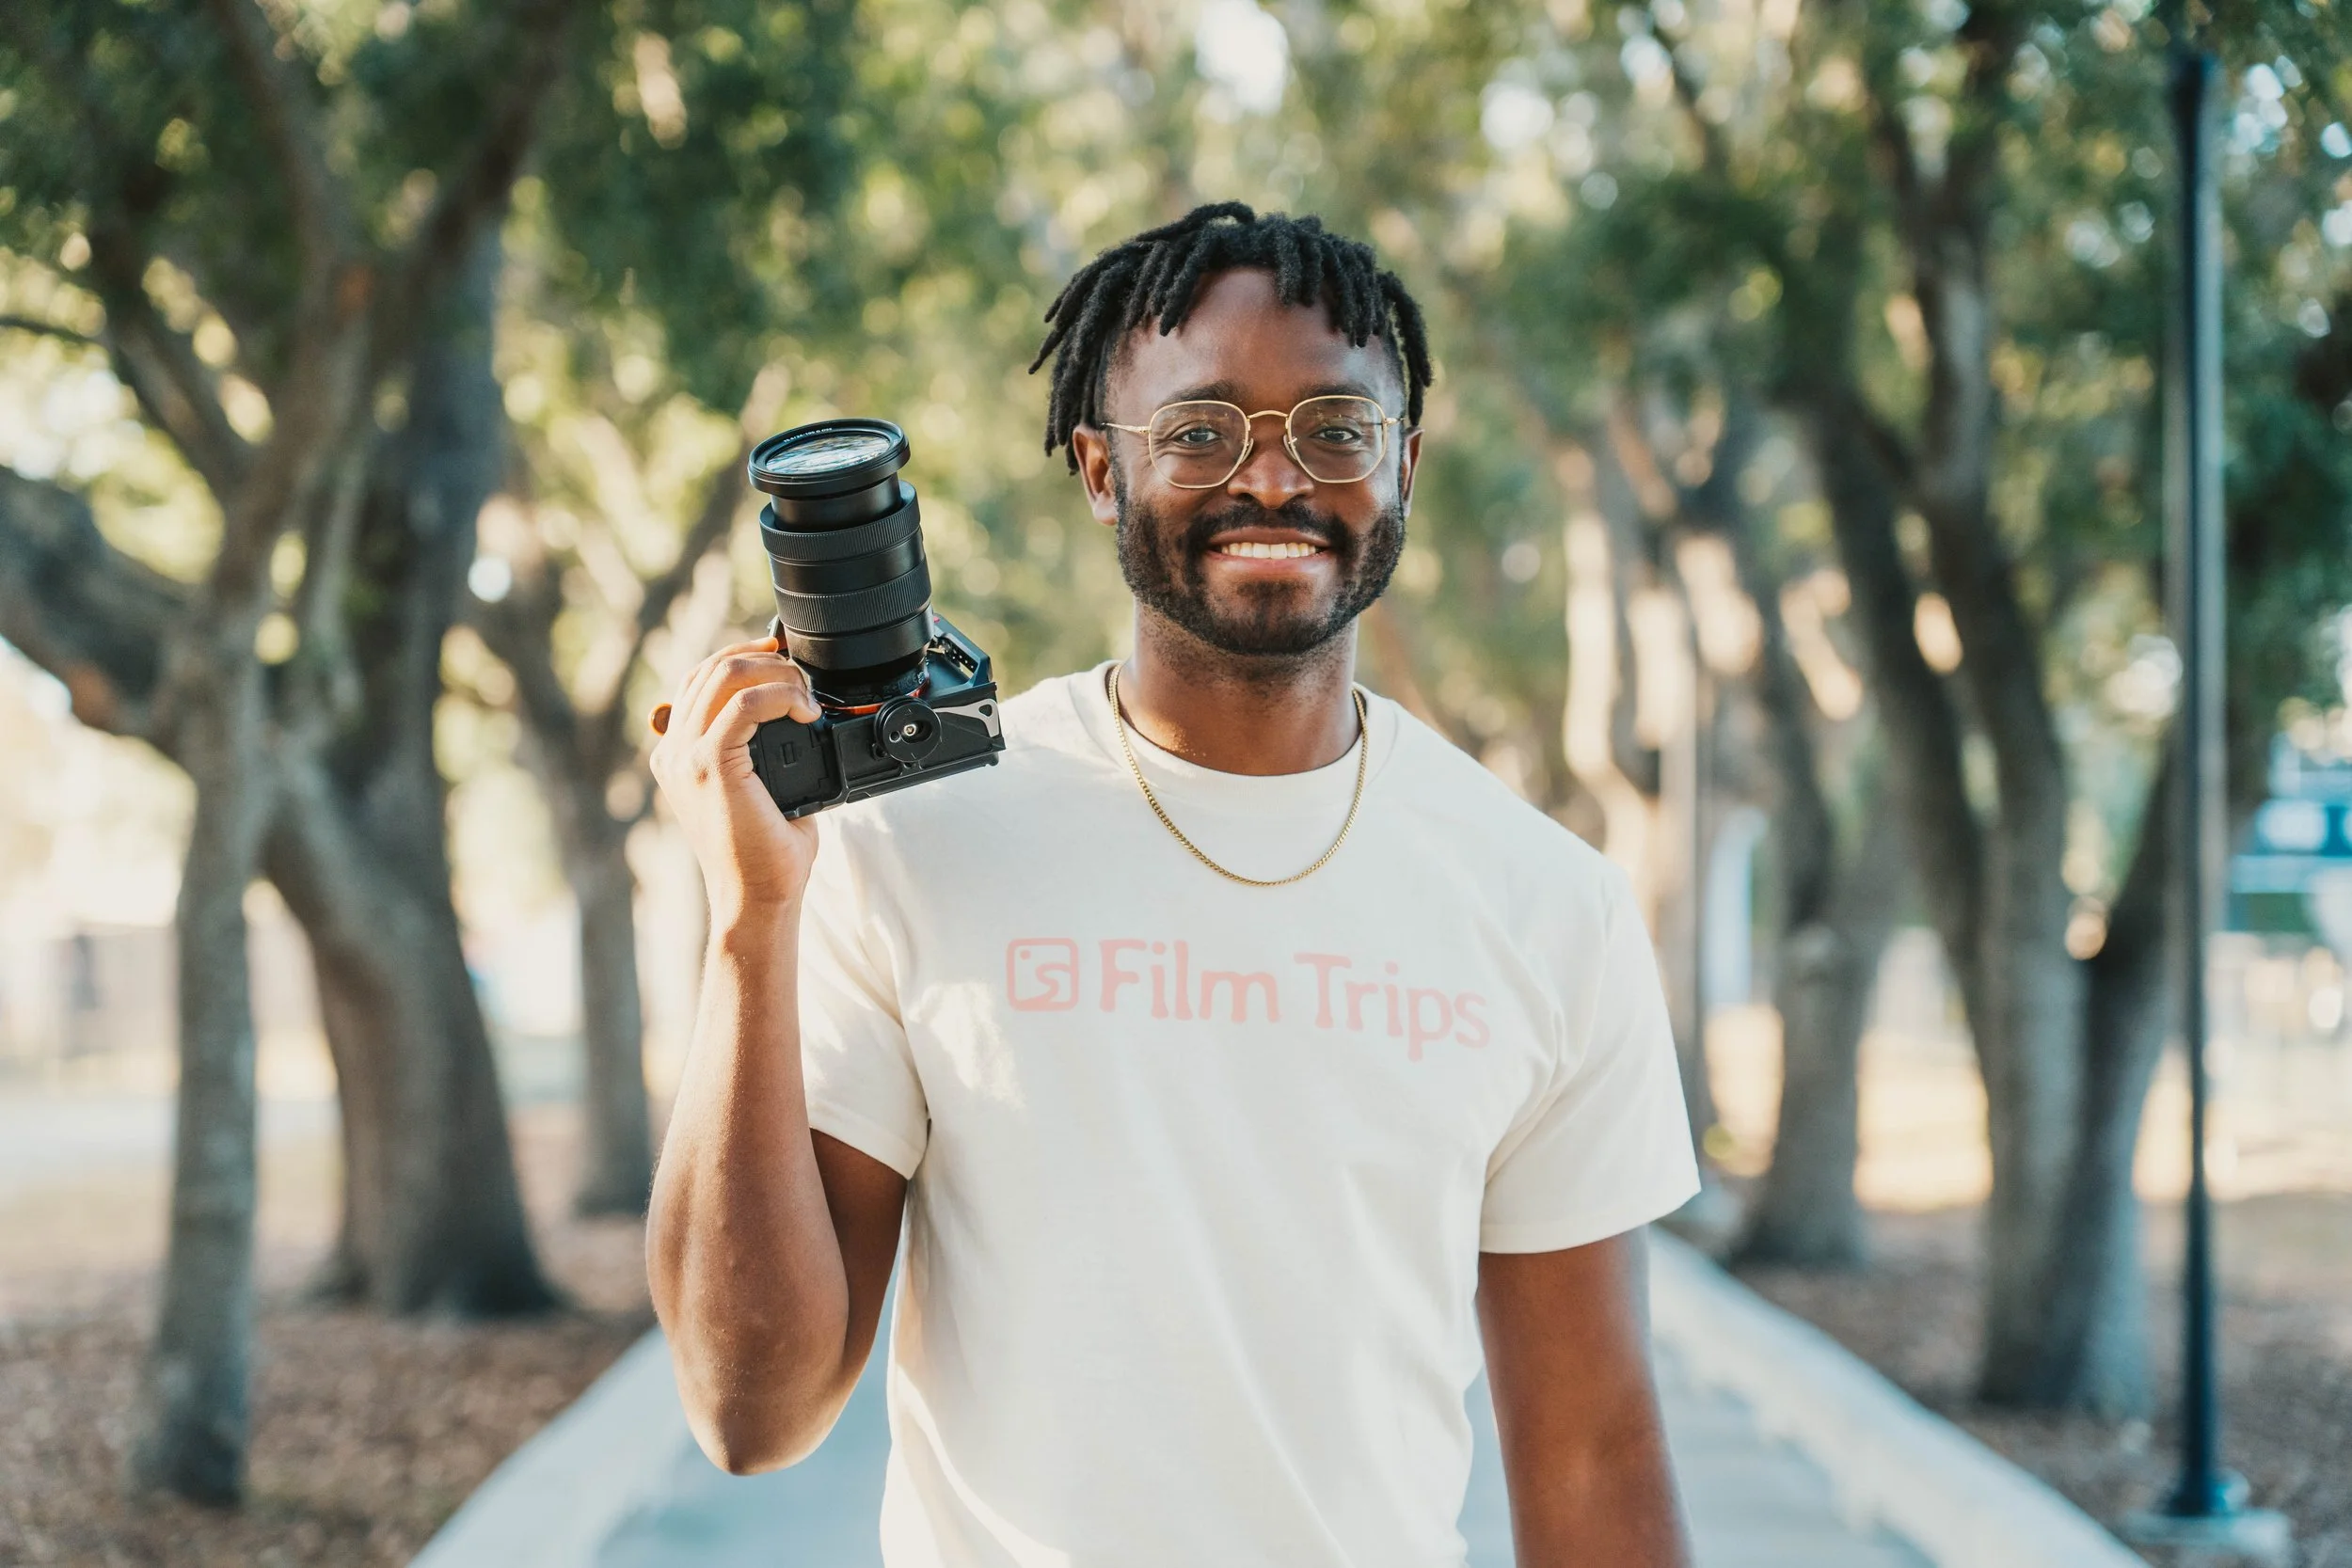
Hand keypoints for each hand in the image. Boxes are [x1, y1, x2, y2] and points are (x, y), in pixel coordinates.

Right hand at [650, 635, 823, 921]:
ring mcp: (685, 757)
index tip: (781, 656)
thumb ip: (760, 750)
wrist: (757, 897)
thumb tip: (793, 713)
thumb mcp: (760, 789)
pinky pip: (743, 704)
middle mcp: (673, 751)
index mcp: (677, 754)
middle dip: (763, 660)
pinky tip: (804, 712)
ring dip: (775, 675)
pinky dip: (780, 696)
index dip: (741, 657)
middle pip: (710, 669)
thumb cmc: (765, 853)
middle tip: (801, 675)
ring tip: (806, 697)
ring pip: (723, 676)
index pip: (699, 681)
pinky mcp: (709, 765)